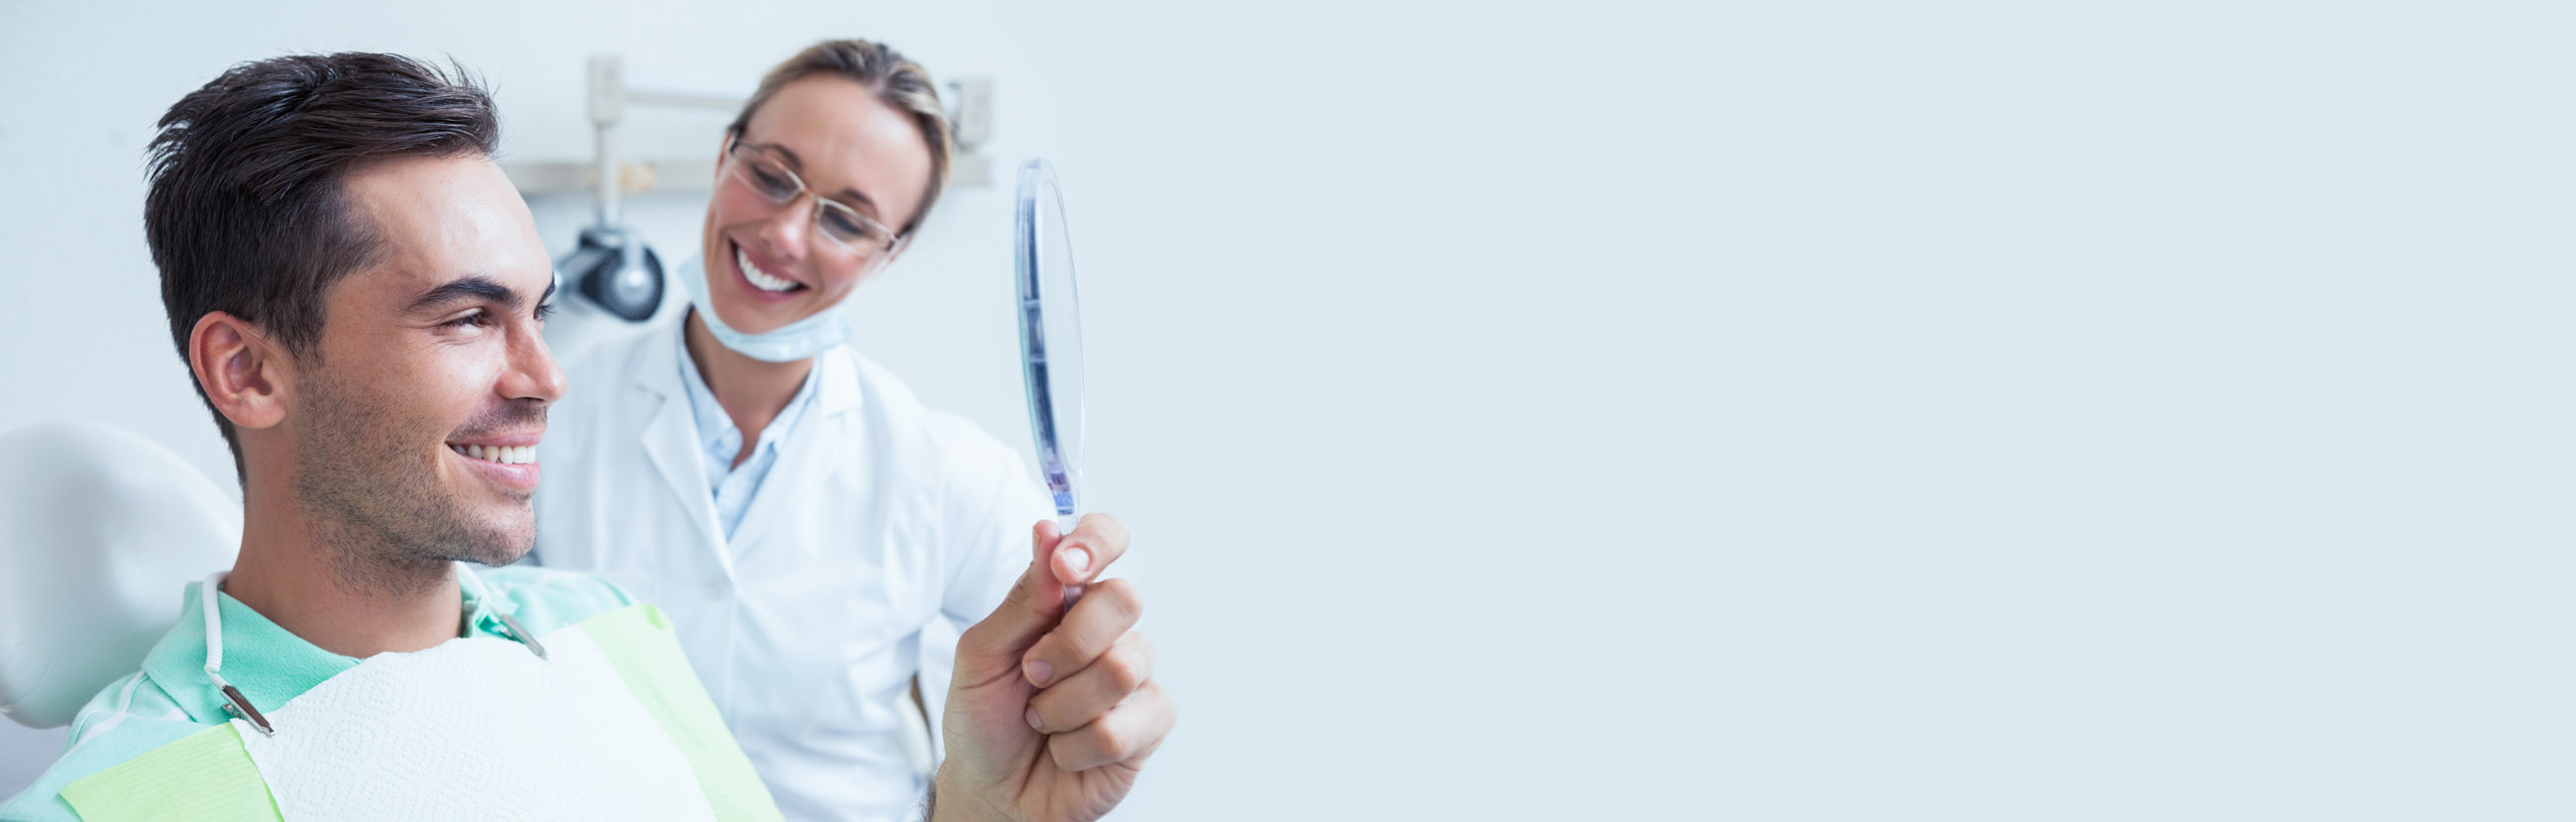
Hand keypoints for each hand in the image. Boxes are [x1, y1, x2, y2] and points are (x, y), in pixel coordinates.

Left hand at [935, 514, 1175, 821]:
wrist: (990, 789)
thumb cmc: (985, 718)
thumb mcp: (982, 653)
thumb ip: (1022, 598)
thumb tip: (1048, 529)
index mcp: (1069, 600)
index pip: (1106, 540)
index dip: (1097, 542)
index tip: (1066, 567)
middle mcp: (1110, 630)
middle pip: (1124, 600)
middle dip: (1067, 644)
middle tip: (1032, 674)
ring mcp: (1136, 677)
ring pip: (1121, 670)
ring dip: (1061, 706)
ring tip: (1041, 721)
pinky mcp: (1149, 726)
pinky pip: (1119, 728)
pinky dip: (1074, 747)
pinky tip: (1064, 751)